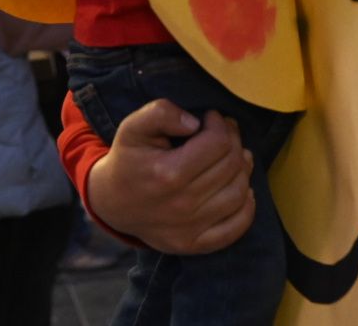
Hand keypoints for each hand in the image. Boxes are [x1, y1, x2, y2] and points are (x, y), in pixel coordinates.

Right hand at [86, 102, 254, 254]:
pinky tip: (242, 190)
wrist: (110, 203)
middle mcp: (182, 204)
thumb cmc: (127, 160)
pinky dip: (246, 207)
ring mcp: (189, 229)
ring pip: (238, 193)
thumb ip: (161, 113)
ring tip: (233, 156)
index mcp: (168, 173)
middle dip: (233, 141)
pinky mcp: (193, 244)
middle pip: (231, 165)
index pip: (218, 143)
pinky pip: (235, 228)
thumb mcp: (133, 127)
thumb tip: (194, 122)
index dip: (220, 124)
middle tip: (224, 133)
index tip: (210, 119)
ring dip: (243, 169)